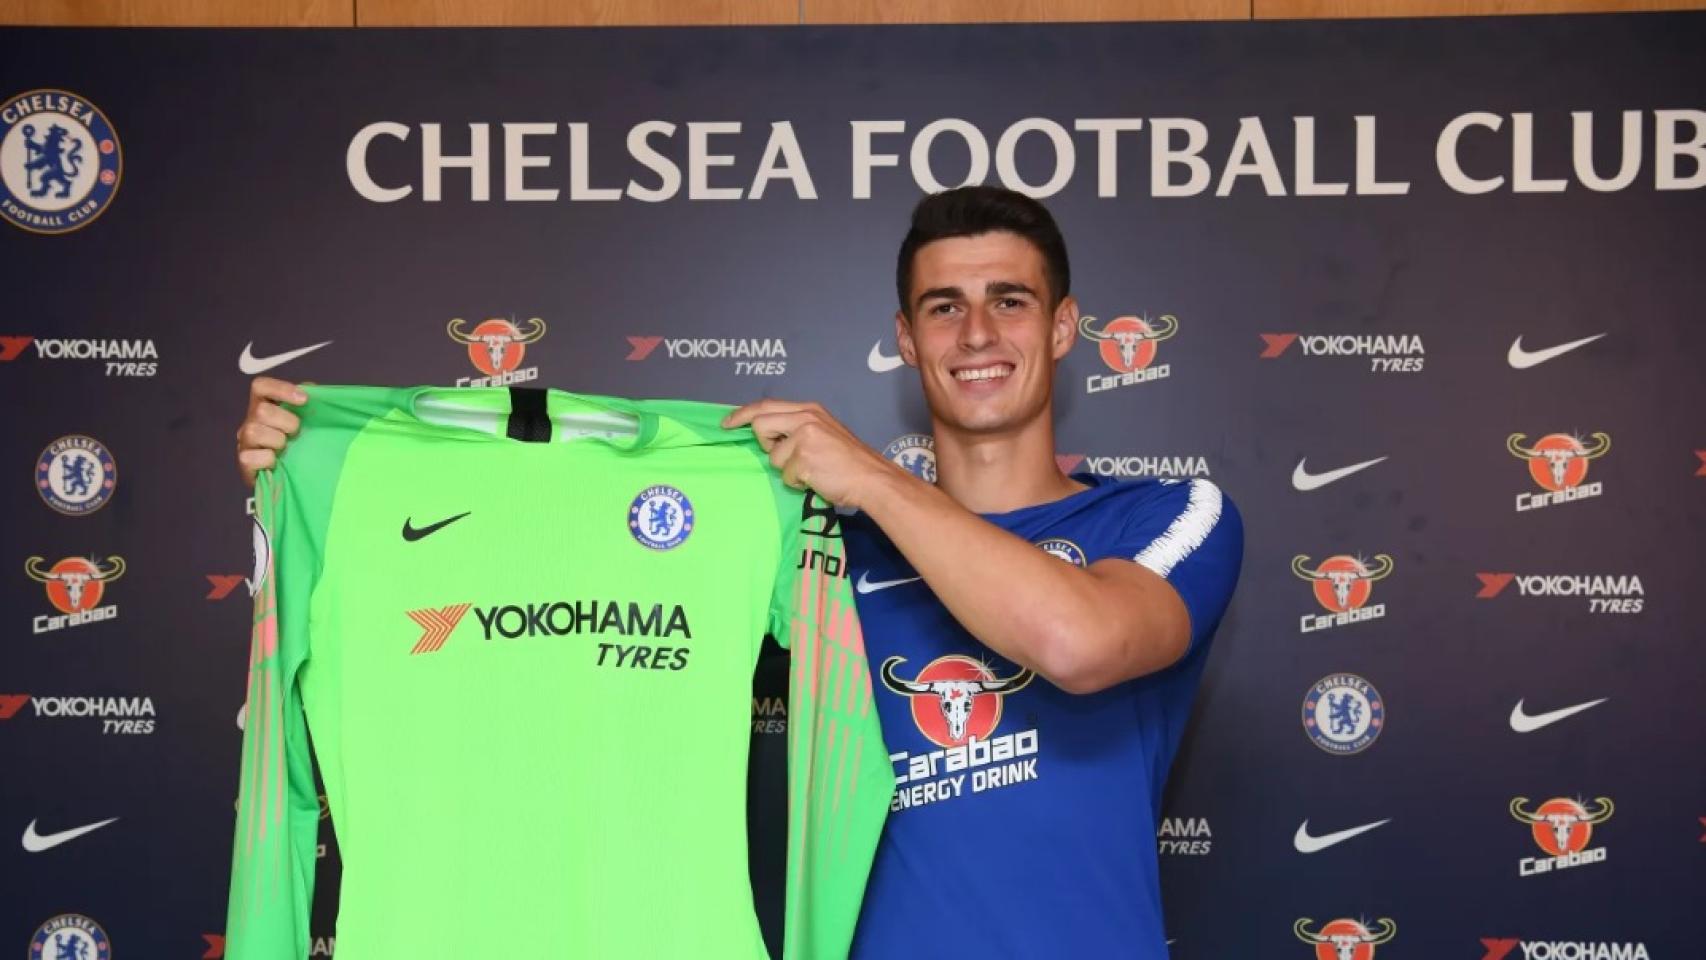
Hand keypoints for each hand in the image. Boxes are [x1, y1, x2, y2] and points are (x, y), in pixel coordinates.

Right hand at [236, 377, 306, 486]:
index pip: (261, 386)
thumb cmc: (301, 445)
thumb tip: (312, 390)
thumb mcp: (308, 422)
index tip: (304, 400)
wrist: (294, 477)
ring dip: (277, 441)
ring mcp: (245, 442)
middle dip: (286, 422)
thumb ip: (310, 404)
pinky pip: (250, 457)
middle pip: (260, 410)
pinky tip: (276, 462)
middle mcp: (251, 421)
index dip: (281, 389)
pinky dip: (267, 459)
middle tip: (296, 433)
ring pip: (253, 432)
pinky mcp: (244, 463)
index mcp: (265, 405)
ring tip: (286, 448)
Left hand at [722, 399, 900, 508]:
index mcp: (809, 409)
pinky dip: (798, 482)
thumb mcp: (824, 431)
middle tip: (783, 455)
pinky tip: (817, 479)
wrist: (870, 477)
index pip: (766, 405)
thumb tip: (767, 435)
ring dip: (787, 469)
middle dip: (764, 443)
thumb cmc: (848, 460)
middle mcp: (805, 417)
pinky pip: (786, 475)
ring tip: (811, 470)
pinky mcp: (804, 458)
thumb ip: (797, 427)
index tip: (727, 424)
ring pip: (773, 455)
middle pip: (760, 424)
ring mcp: (804, 437)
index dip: (742, 414)